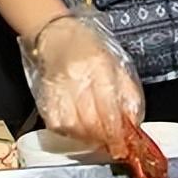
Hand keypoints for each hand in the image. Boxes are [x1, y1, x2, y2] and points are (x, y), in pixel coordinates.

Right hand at [28, 15, 144, 158]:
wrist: (55, 32)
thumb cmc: (88, 46)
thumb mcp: (117, 62)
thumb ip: (128, 92)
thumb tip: (134, 121)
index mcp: (99, 66)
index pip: (108, 106)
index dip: (117, 131)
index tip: (124, 144)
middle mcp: (76, 77)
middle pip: (90, 120)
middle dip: (104, 139)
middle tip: (113, 146)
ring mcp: (58, 88)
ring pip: (72, 126)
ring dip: (87, 139)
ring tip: (97, 138)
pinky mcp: (44, 96)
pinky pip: (55, 125)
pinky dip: (69, 134)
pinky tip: (79, 130)